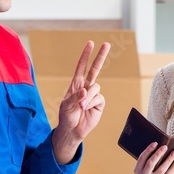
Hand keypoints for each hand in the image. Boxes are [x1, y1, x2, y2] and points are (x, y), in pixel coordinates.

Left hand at [52, 41, 110, 163]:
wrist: (72, 130)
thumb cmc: (66, 116)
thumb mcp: (66, 105)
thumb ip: (76, 97)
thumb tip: (85, 91)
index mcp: (76, 84)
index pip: (81, 67)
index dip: (85, 55)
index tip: (90, 43)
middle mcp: (86, 87)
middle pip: (95, 69)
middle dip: (100, 56)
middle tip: (106, 44)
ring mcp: (93, 95)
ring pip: (95, 87)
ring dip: (88, 97)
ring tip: (81, 107)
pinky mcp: (99, 103)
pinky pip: (99, 98)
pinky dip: (92, 103)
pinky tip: (87, 109)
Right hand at [134, 142, 173, 173]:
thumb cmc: (150, 172)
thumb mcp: (145, 167)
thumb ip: (148, 158)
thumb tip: (159, 146)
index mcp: (137, 170)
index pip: (142, 158)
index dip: (148, 150)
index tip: (155, 143)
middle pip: (150, 163)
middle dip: (158, 154)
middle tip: (165, 147)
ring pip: (161, 169)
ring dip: (168, 159)